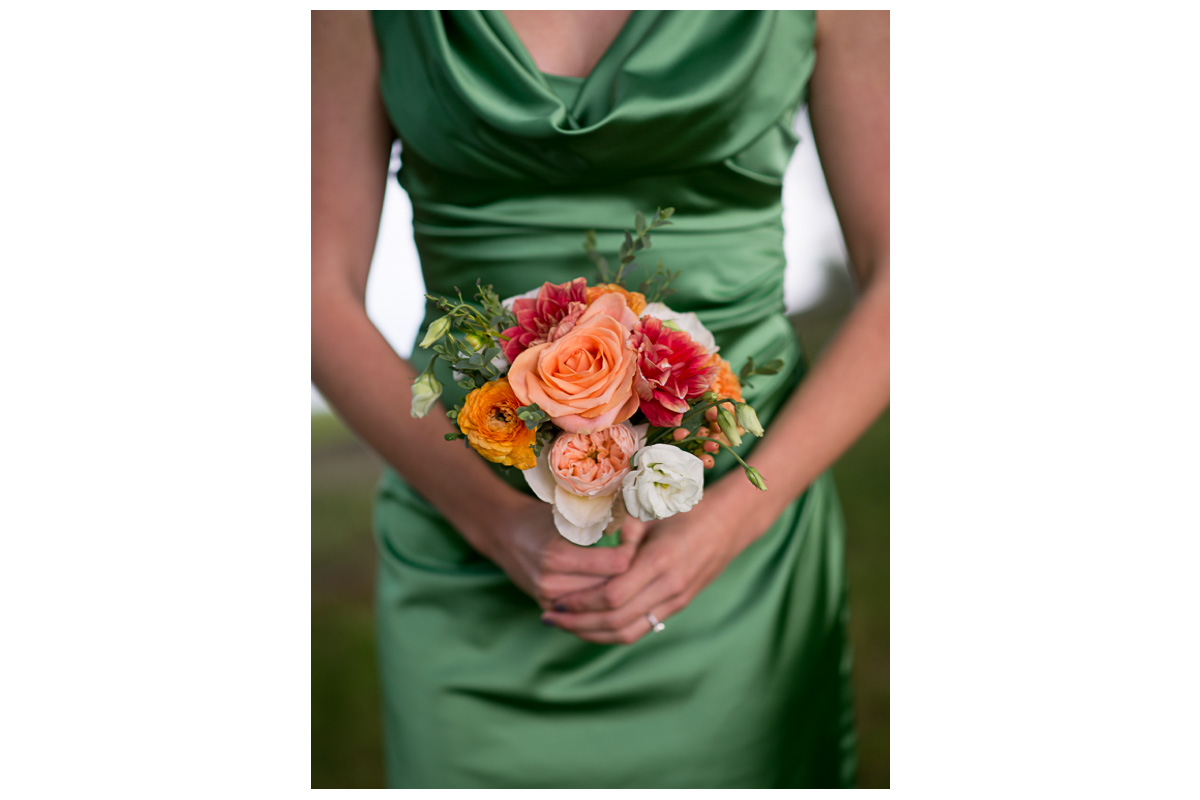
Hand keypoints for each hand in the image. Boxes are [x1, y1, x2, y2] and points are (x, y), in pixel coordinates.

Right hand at [480, 496, 637, 610]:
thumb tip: (641, 518)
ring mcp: (550, 601)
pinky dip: (603, 601)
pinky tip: (615, 586)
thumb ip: (600, 519)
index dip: (634, 548)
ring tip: (631, 569)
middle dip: (632, 571)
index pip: (618, 563)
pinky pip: (588, 613)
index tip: (638, 535)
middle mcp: (553, 583)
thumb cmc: (540, 518)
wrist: (504, 534)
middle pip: (614, 587)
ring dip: (620, 587)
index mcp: (559, 556)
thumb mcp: (568, 513)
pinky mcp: (550, 611)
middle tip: (643, 554)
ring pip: (603, 603)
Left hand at [538, 486, 751, 643]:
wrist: (730, 522)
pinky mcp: (677, 606)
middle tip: (549, 617)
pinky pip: (641, 629)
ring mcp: (676, 600)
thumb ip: (621, 529)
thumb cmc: (686, 508)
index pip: (612, 594)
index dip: (581, 602)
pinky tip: (590, 626)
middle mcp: (669, 586)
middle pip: (616, 619)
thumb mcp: (651, 511)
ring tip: (564, 626)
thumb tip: (587, 542)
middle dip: (578, 622)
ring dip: (592, 633)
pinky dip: (611, 633)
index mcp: (660, 560)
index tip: (556, 599)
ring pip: (628, 632)